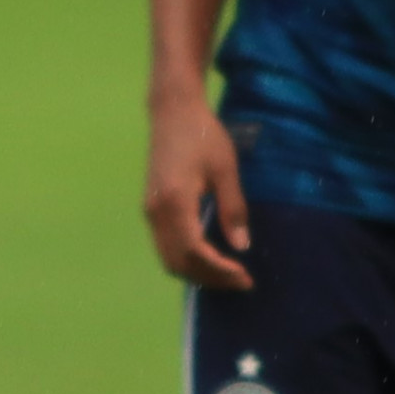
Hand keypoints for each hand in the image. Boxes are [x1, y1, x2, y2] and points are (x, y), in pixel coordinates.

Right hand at [142, 94, 255, 289]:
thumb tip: (241, 246)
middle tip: (241, 282)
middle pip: (179, 263)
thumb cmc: (203, 135)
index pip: (194, 252)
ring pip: (169, 259)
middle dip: (210, 278)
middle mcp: (156, 212)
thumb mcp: (226, 169)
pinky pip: (166, 247)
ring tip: (227, 274)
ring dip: (197, 273)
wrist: (172, 112)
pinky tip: (209, 258)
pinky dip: (187, 260)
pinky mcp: (150, 209)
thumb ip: (233, 209)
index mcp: (174, 201)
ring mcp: (149, 212)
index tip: (245, 277)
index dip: (219, 270)